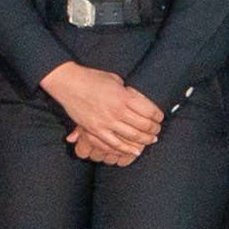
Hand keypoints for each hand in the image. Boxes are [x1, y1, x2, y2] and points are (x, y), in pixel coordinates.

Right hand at [39, 60, 165, 166]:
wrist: (68, 83)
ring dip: (145, 140)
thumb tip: (138, 100)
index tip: (160, 117)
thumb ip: (127, 91)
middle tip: (158, 130)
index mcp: (123, 96)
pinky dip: (127, 149)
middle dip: (154, 129)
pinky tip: (135, 150)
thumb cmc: (92, 78)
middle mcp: (117, 111)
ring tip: (150, 140)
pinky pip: (115, 144)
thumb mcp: (114, 79)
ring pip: (132, 137)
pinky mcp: (95, 130)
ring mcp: (106, 122)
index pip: (149, 111)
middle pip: (144, 125)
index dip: (158, 116)